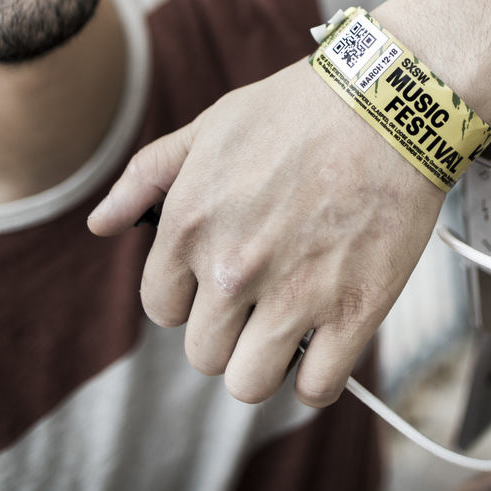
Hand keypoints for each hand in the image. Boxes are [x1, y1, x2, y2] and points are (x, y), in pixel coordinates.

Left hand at [87, 60, 445, 405]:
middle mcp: (232, 269)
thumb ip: (147, 176)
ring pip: (250, 383)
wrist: (389, 102)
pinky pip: (317, 388)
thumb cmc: (299, 108)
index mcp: (190, 225)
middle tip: (261, 301)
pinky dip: (318, 378)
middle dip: (228, 332)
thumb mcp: (210, 126)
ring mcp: (293, 295)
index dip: (190, 298)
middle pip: (204, 354)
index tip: (219, 283)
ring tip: (288, 329)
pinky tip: (326, 345)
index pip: (162, 309)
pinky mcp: (354, 311)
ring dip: (266, 363)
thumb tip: (100, 223)